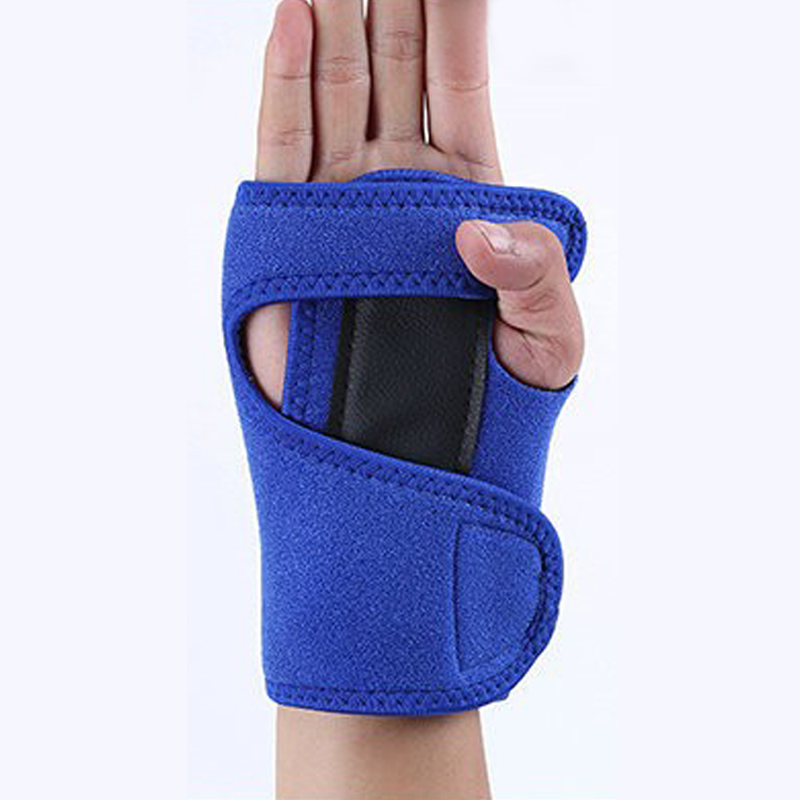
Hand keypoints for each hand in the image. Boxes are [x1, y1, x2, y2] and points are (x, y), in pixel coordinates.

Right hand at [246, 0, 583, 406]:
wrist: (414, 463)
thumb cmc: (493, 410)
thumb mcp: (549, 344)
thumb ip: (539, 278)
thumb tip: (483, 229)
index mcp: (464, 195)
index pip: (458, 79)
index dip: (455, 12)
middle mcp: (398, 186)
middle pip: (392, 65)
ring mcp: (340, 204)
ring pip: (334, 88)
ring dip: (334, 16)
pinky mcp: (290, 236)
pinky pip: (284, 143)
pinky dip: (286, 80)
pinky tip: (295, 15)